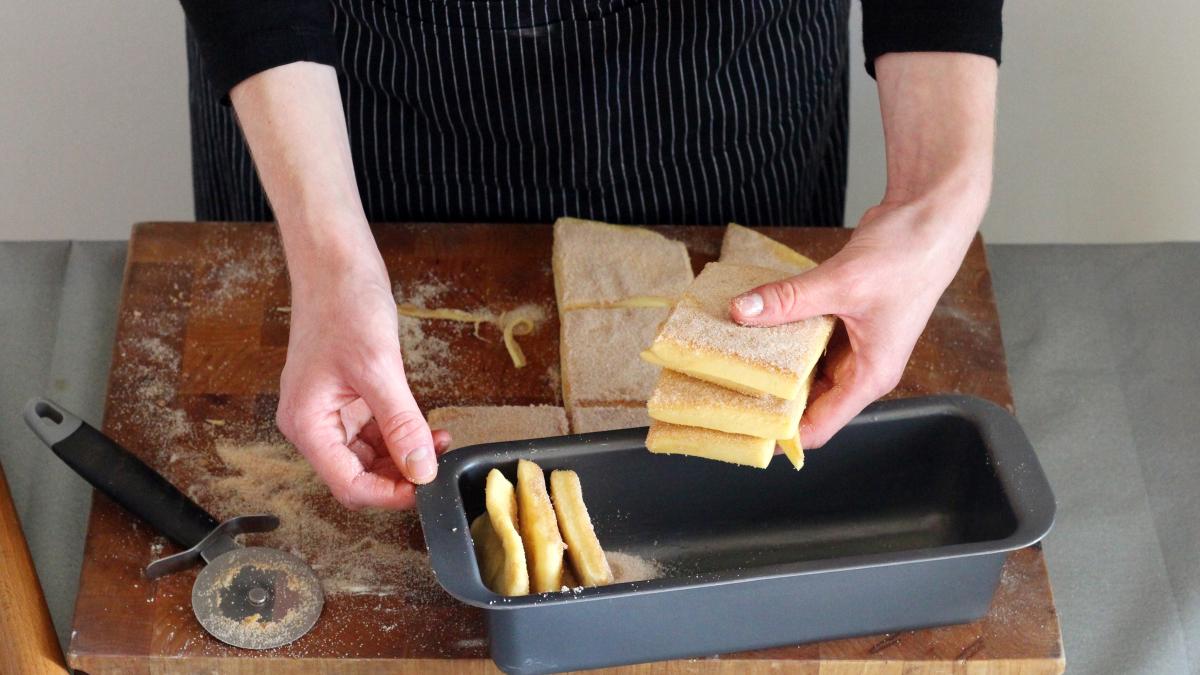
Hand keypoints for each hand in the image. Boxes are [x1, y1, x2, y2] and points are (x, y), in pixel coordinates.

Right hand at [276, 261, 449, 509]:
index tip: (425, 489)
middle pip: (358, 474)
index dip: (388, 494)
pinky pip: (375, 430)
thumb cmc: (343, 304)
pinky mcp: (348, 396)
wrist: (335, 262)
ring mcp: (330, 410)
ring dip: (405, 454)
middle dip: (401, 474)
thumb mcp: (378, 368)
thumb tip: (420, 469)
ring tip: (439, 442)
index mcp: (307, 423)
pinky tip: (428, 427)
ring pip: (370, 455)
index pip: (348, 486)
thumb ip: (400, 423)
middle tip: (438, 464)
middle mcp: (314, 423)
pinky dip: (402, 433)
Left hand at [729, 198, 978, 447]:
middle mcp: (862, 366)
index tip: (744, 432)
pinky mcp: (844, 319)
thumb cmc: (908, 258)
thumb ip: (789, 300)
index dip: (783, 434)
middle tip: (726, 396)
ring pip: (805, 368)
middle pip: (808, 400)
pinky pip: (807, 339)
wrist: (930, 218)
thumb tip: (743, 311)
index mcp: (870, 375)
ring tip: (731, 365)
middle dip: (770, 400)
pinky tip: (755, 329)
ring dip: (774, 365)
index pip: (820, 426)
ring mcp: (854, 343)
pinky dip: (783, 336)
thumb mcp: (842, 283)